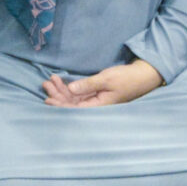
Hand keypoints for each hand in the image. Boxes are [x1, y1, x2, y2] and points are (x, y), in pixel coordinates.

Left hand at [42, 60, 164, 107]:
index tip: (49, 99)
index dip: (60, 106)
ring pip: (74, 98)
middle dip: (58, 95)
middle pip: (71, 104)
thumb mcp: (106, 79)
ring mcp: (95, 100)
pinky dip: (69, 88)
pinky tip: (60, 81)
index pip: (74, 110)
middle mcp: (95, 106)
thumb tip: (70, 89)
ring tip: (49, 80)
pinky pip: (79, 93)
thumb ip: (88, 85)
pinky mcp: (96, 94)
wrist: (142, 75)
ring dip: (61, 90)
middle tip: (45, 83)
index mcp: (98, 106)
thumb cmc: (126, 78)